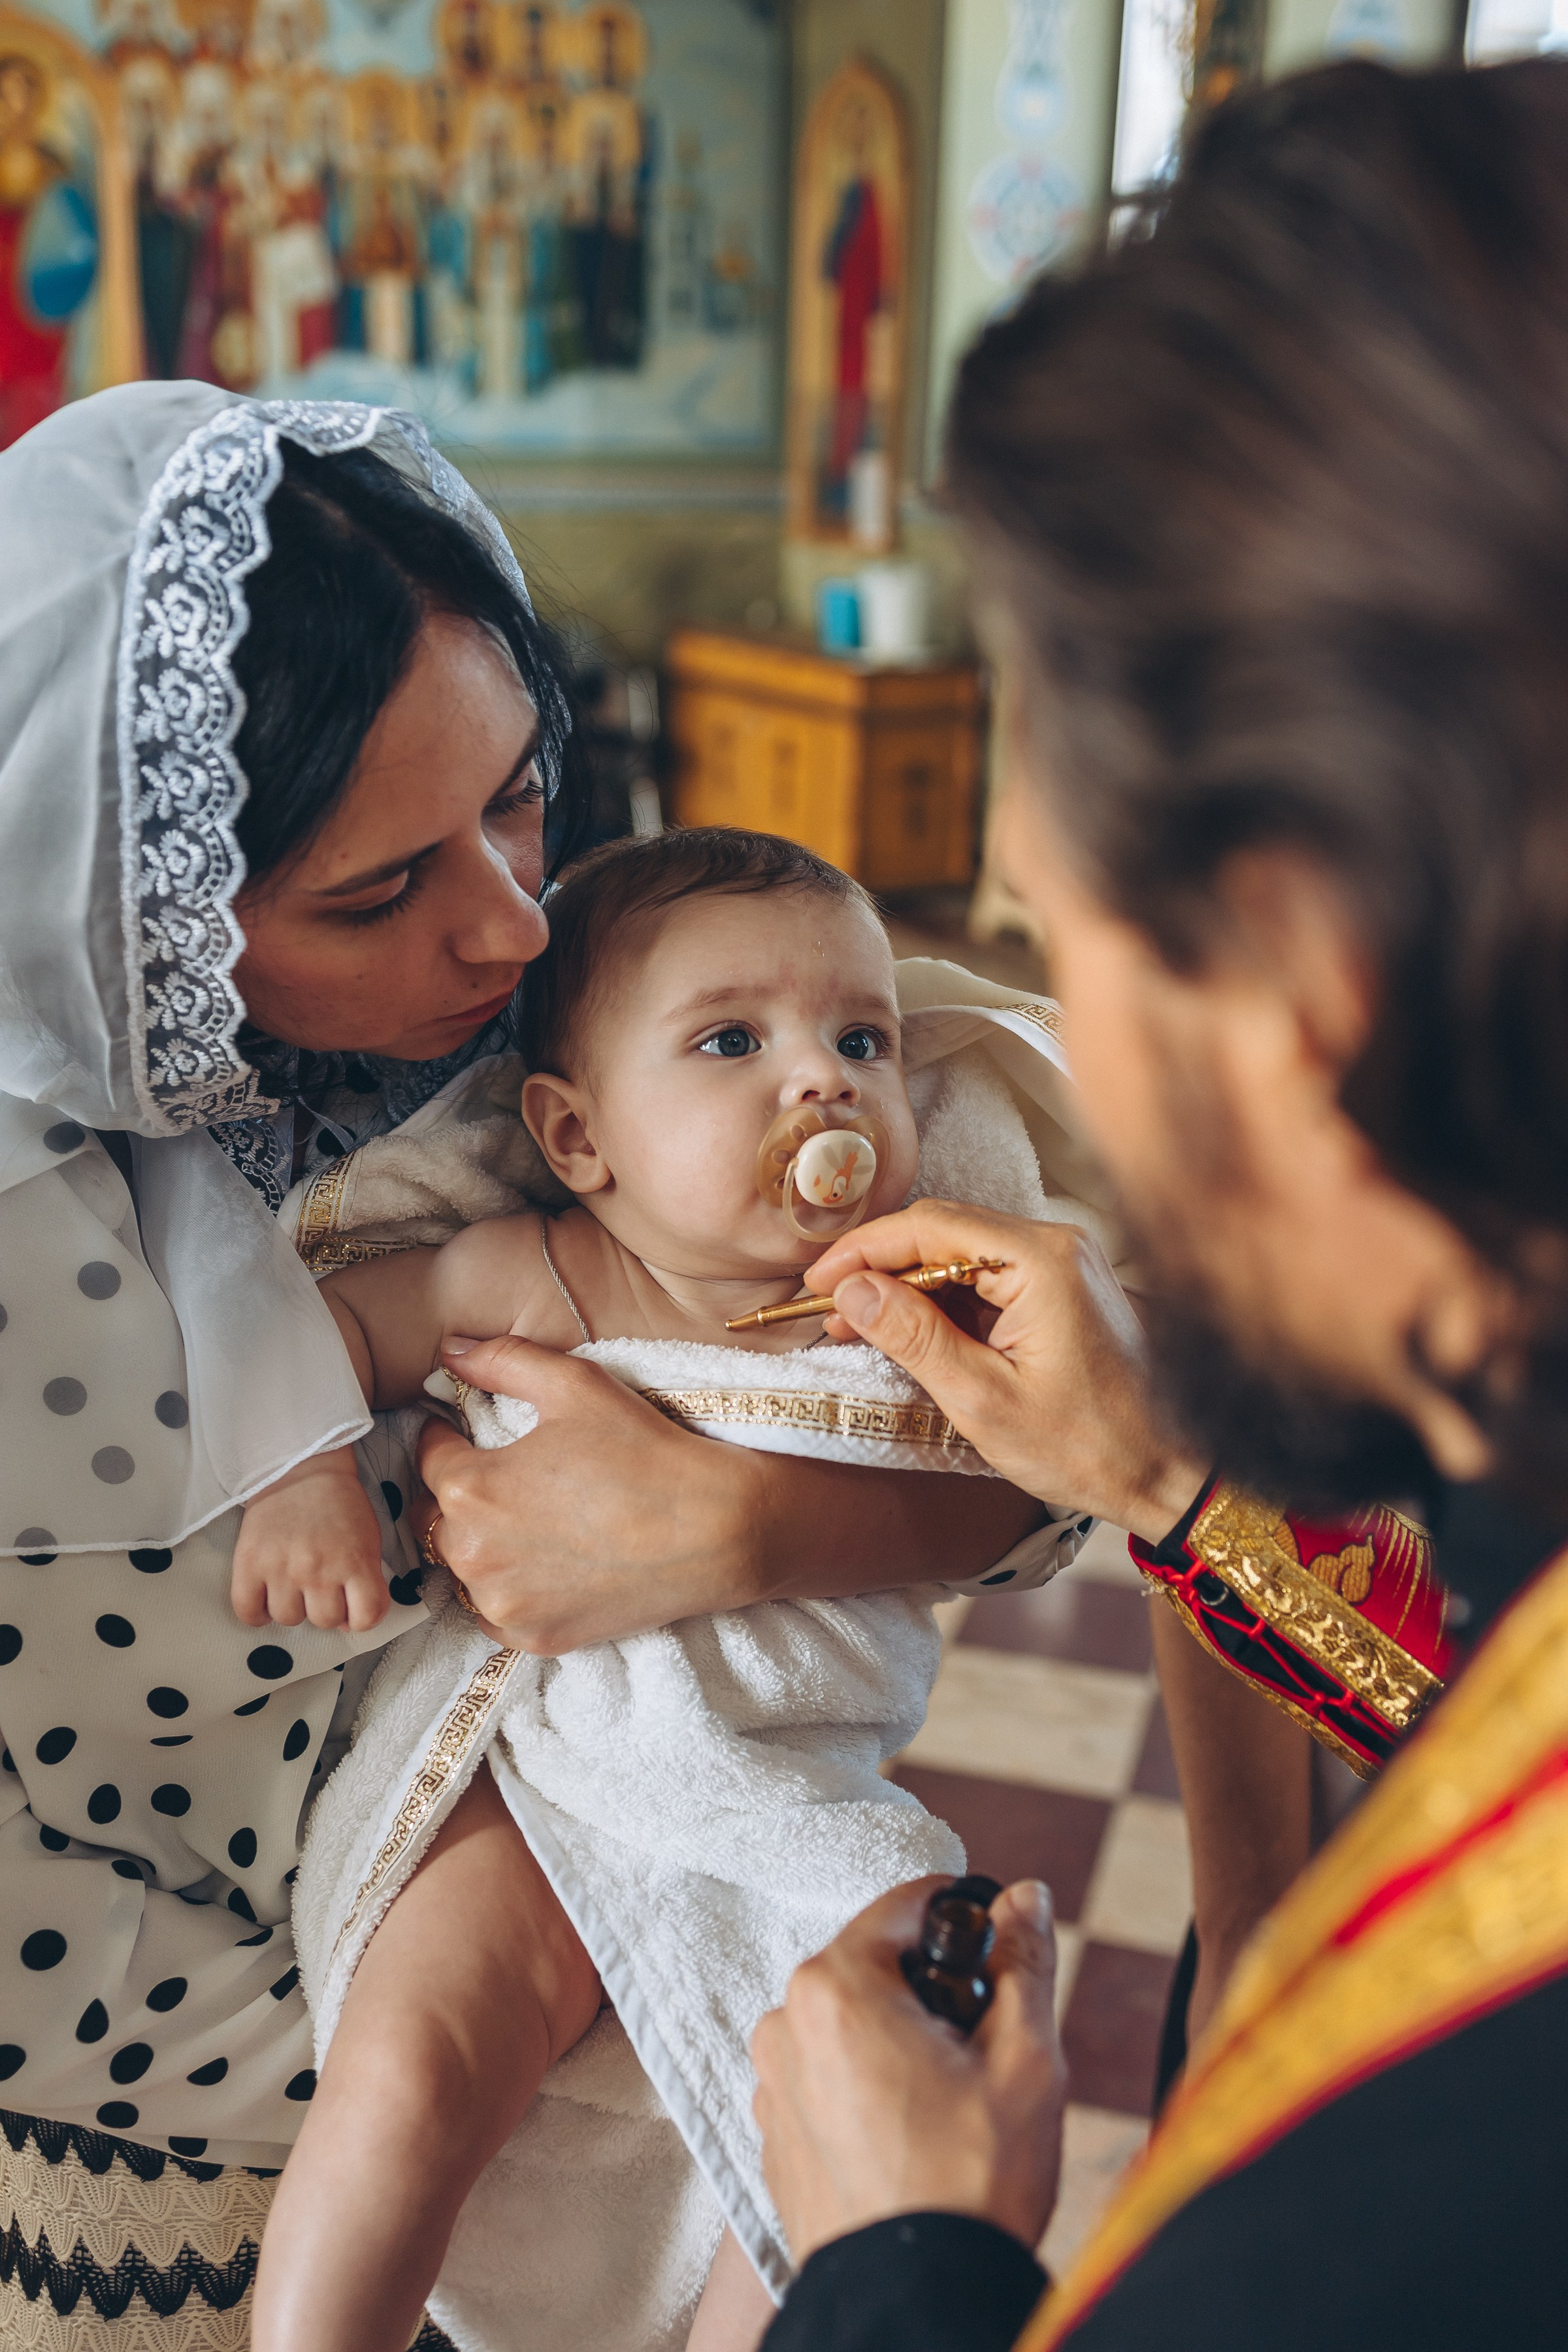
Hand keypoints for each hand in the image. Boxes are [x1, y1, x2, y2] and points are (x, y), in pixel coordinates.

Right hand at [231, 1450, 389, 1631]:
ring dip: (292, 1607)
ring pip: (289, 1619)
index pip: (366, 1618)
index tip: (351, 1606)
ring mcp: (283, 1568)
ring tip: (292, 1583)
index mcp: (355, 1561)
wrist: (301, 1467)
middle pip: (325, 1622)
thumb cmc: (339, 1506)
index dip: (360, 1618)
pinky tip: (266, 1597)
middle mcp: (319, 1569)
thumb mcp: (368, 1539)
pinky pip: (249, 1613)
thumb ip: (365, 1580)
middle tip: (319, 1584)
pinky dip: (257, 1614)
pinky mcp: (250, 1563)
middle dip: (325, 1608)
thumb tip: (347, 1623)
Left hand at [414, 1335, 758, 1653]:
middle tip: (499, 1476)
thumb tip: (448, 1349)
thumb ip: (502, 1361)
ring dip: (480, 1544)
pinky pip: (494, 1613)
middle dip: (456, 1493)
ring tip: (524, 1521)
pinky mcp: (534, 1638)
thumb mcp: (575, 1385)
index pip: (428, 1457)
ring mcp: (503, 1604)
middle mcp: (474, 1554)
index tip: (464, 1432)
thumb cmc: (645, 1452)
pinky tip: (543, 1565)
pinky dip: (507, 1591)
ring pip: (462, 1569)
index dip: (446, 1437)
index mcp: (471, 1488)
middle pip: (436, 1518)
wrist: (714, 1530)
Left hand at [752, 1877, 1066, 2265]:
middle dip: (932, 1991)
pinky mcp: (773, 2137)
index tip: (1000, 1957)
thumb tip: (1025, 1897)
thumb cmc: (970, 2183)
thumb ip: (1024, 1963)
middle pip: (876, 1966)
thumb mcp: (1025, 2060)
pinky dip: (868, 2090)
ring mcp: (770, 2085)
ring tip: (950, 2103)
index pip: (907, 1906)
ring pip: (851, 2025)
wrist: (917, 2301)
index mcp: (834, 1987)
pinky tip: (912, 2137)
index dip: (965, 1923)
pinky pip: (827, 2080)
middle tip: (981, 2050)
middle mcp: (784, 2025)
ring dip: (899, 2042)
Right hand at [807, 1202, 1205, 1543]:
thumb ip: (914, 1335)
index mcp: (1040, 1260)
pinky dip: (942, 1302)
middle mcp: (1055, 1244)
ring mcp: (1061, 1264)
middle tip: (830, 1309)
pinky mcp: (1061, 1289)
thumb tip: (852, 1287)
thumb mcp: (983, 1398)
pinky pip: (986, 1278)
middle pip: (942, 1231)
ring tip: (858, 1326)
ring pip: (960, 1254)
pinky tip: (908, 1332)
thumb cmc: (1088, 1445)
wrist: (1169, 1472)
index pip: (930, 1226)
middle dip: (880, 1267)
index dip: (863, 1251)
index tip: (817, 1283)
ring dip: (907, 1287)